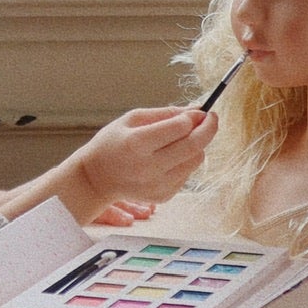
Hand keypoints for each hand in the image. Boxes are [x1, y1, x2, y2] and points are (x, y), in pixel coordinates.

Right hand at [63, 107, 216, 222]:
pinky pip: (187, 174)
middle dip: (208, 128)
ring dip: (198, 145)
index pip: (179, 127)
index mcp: (137, 143)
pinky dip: (186, 161)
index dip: (194, 116)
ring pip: (195, 161)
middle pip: (194, 146)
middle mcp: (148, 166)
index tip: (201, 111)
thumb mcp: (131, 119)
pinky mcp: (163, 196)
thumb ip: (165, 113)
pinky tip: (171, 156)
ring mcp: (157, 185)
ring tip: (187, 137)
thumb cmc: (113, 143)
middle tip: (211, 118)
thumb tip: (196, 111)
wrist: (96, 179)